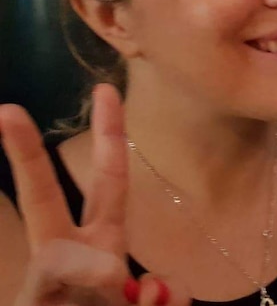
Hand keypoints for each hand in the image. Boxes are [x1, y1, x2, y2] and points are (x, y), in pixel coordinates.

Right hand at [0, 84, 188, 305]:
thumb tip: (162, 289)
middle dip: (25, 159)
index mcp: (99, 248)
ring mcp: (45, 290)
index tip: (106, 90)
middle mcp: (68, 264)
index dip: (108, 137)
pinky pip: (80, 296)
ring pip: (56, 265)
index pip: (106, 183)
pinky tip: (137, 301)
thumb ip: (162, 299)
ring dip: (92, 274)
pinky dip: (134, 303)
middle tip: (6, 110)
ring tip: (111, 287)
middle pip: (43, 203)